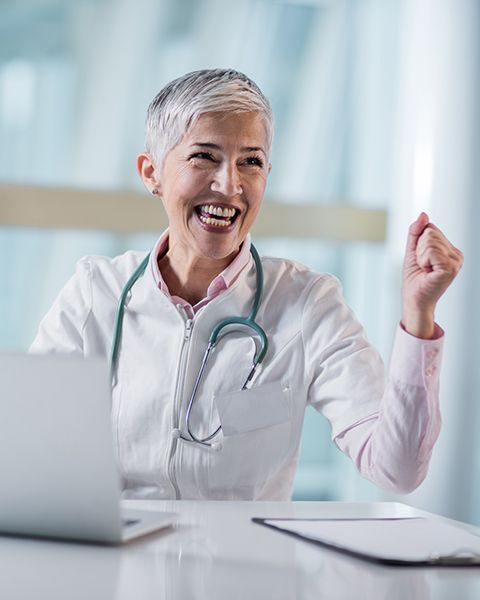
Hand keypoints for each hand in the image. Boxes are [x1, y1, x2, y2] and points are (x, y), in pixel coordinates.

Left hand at [401, 212, 462, 338]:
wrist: (413, 299)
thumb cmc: (414, 278)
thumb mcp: (412, 250)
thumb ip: (416, 232)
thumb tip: (423, 214)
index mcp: (450, 250)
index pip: (430, 228)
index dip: (418, 242)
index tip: (421, 259)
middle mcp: (456, 255)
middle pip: (430, 232)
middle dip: (418, 249)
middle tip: (422, 266)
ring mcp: (456, 262)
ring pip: (430, 241)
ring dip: (420, 256)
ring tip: (425, 269)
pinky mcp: (450, 268)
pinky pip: (431, 251)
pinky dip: (423, 261)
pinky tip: (427, 272)